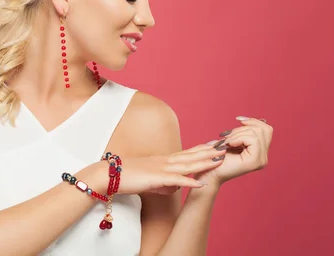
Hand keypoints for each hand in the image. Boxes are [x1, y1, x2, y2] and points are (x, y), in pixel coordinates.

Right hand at [87, 145, 227, 195]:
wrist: (108, 175)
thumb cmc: (127, 178)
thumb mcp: (149, 181)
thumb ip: (163, 183)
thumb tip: (173, 188)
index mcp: (163, 160)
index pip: (186, 153)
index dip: (201, 149)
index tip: (215, 145)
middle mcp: (164, 162)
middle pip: (191, 156)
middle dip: (209, 152)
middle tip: (225, 147)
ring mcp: (161, 169)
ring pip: (187, 165)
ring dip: (204, 162)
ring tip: (219, 160)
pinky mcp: (155, 179)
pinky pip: (176, 181)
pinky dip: (190, 181)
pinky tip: (201, 182)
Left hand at [195, 116, 272, 187]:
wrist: (210, 172)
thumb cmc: (218, 156)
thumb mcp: (236, 139)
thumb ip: (249, 131)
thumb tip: (262, 119)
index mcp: (261, 153)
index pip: (267, 130)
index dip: (253, 121)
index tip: (238, 120)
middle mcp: (264, 158)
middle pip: (263, 129)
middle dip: (242, 128)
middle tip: (227, 135)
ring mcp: (261, 161)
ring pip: (256, 133)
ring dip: (237, 133)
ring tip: (226, 142)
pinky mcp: (255, 161)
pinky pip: (252, 139)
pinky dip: (237, 138)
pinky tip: (228, 145)